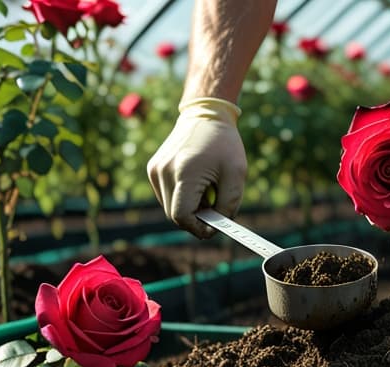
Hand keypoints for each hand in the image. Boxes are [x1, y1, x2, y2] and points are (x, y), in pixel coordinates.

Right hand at [147, 97, 246, 237]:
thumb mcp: (236, 174)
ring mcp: (155, 169)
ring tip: (207, 190)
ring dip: (189, 207)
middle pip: (174, 215)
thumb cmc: (224, 143)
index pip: (182, 216)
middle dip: (195, 218)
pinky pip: (166, 196)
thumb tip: (220, 225)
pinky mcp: (153, 168)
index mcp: (184, 172)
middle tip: (215, 209)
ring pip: (169, 207)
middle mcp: (164, 171)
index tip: (213, 229)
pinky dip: (181, 197)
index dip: (198, 228)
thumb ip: (229, 204)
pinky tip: (196, 183)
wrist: (205, 114)